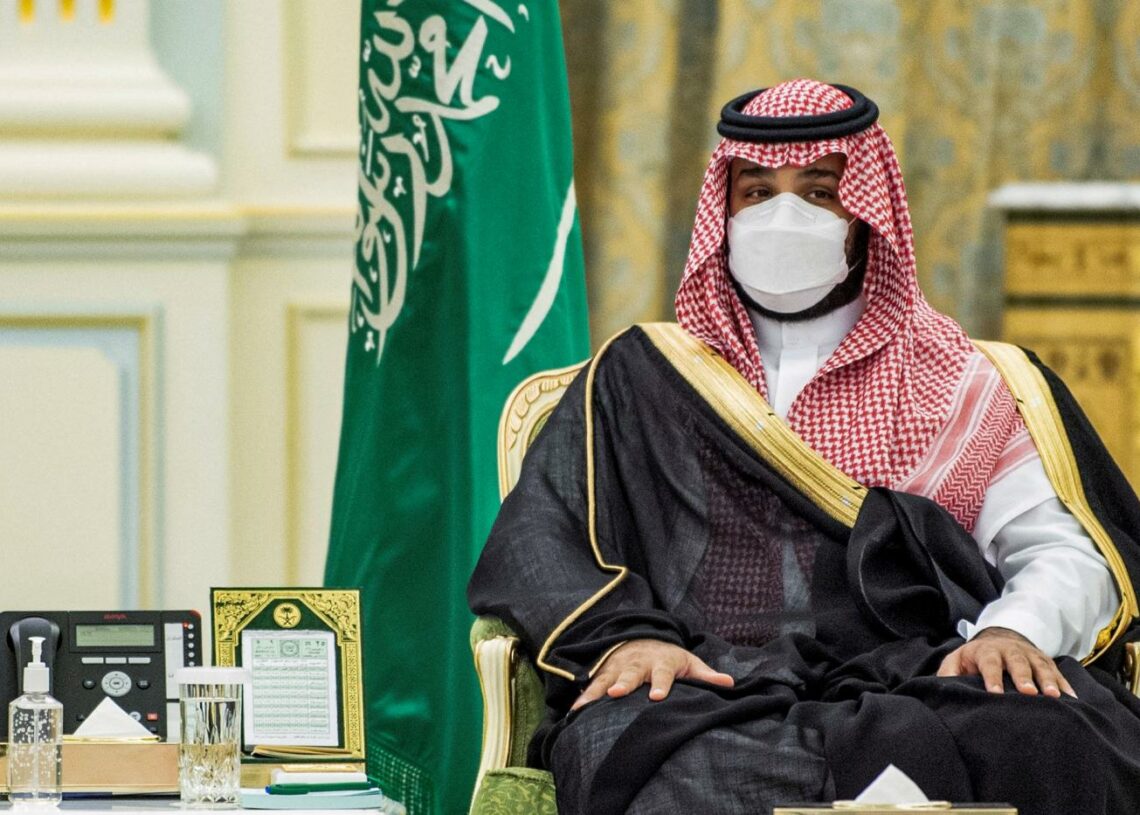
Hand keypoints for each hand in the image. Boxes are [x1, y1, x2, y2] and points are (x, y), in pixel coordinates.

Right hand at [571, 639, 734, 709]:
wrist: (642, 638)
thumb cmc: (670, 658)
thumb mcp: (689, 662)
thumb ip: (707, 676)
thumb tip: (730, 684)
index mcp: (662, 662)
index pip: (663, 674)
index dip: (660, 685)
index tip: (656, 697)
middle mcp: (638, 663)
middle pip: (630, 674)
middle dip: (623, 683)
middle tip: (617, 693)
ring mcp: (618, 666)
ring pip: (606, 678)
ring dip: (595, 692)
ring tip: (583, 707)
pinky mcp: (604, 671)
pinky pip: (592, 684)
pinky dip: (582, 696)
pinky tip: (572, 711)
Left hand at [937, 626, 1075, 697]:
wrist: (997, 639)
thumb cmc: (973, 659)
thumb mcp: (956, 661)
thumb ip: (948, 674)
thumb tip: (940, 689)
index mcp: (986, 651)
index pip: (989, 663)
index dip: (992, 677)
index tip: (996, 694)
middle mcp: (1010, 650)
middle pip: (1017, 662)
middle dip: (1023, 677)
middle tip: (1029, 693)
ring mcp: (1030, 654)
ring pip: (1040, 665)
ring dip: (1048, 680)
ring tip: (1054, 697)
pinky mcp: (1045, 660)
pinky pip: (1056, 671)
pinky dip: (1065, 684)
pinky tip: (1071, 699)